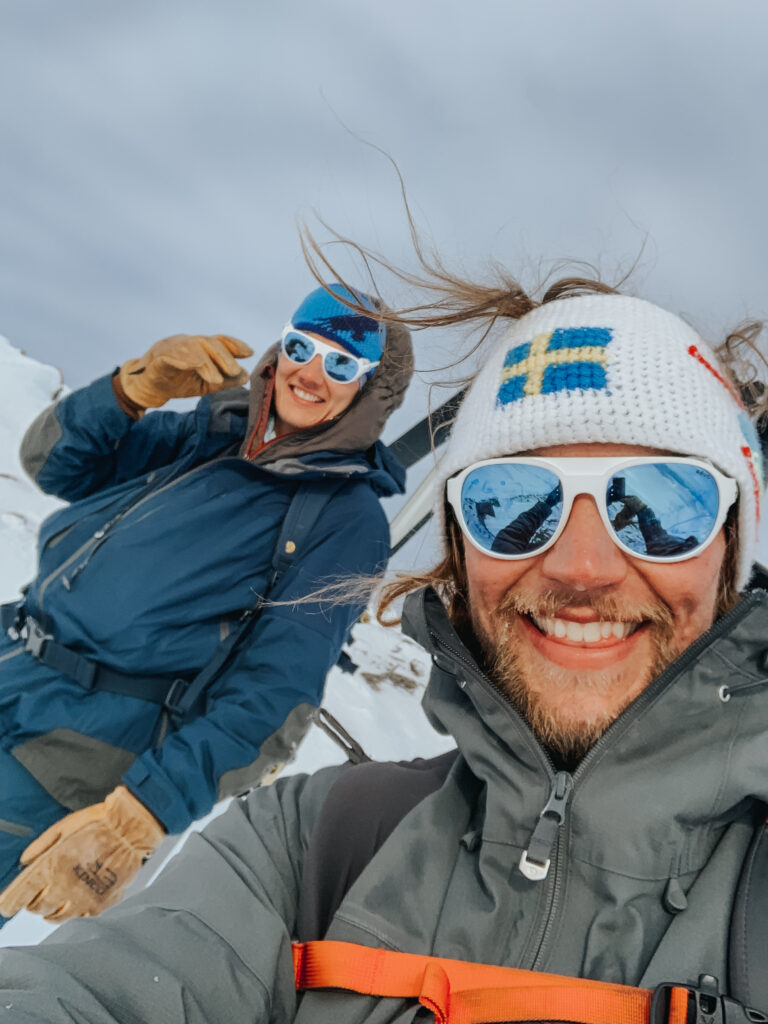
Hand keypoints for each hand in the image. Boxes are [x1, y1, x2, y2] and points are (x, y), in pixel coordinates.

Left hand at [0, 786, 165, 921]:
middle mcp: (64, 887)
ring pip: (55, 917)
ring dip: (51, 910)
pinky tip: (78, 898)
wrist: (131, 829)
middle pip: (36, 908)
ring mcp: (83, 899)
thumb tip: (24, 862)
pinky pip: (79, 917)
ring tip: (57, 898)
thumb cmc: (99, 823)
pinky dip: (74, 910)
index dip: (9, 903)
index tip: (6, 905)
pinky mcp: (100, 904)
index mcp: (51, 866)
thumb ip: (40, 847)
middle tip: (38, 893)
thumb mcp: (63, 827)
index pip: (20, 895)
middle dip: (33, 901)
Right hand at [119, 334, 253, 408]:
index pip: (220, 341)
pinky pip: (171, 354)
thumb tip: (245, 377)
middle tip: (234, 371)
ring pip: (192, 348)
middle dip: (224, 356)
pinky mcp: (158, 356)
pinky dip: (184, 359)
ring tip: (216, 379)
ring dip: (206, 363)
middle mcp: (189, 342)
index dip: (235, 345)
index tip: (250, 352)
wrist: (151, 387)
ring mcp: (173, 346)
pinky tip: (194, 366)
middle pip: (209, 342)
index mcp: (201, 347)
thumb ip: (225, 380)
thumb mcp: (206, 384)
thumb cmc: (179, 382)